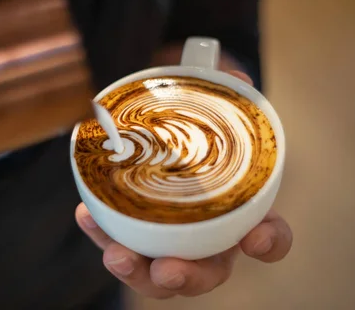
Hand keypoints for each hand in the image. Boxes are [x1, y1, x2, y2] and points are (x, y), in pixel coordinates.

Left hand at [75, 69, 291, 298]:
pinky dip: (102, 233)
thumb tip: (235, 76)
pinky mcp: (134, 232)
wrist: (170, 132)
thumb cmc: (201, 131)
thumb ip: (227, 95)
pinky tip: (86, 214)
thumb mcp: (215, 110)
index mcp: (239, 211)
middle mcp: (208, 235)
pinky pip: (119, 242)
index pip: (268, 236)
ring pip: (157, 272)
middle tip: (168, 270)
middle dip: (188, 277)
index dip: (268, 242)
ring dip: (136, 270)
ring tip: (116, 254)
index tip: (257, 238)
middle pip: (207, 271)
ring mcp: (169, 239)